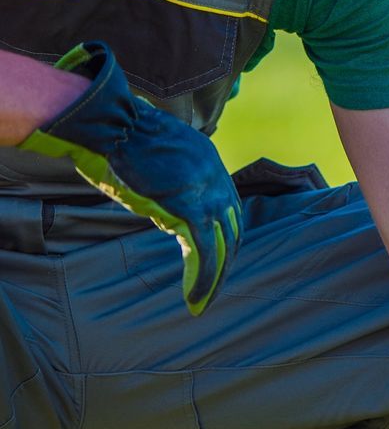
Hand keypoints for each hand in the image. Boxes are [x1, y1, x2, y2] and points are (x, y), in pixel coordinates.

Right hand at [18, 41, 240, 313]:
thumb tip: (159, 193)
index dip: (224, 235)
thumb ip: (166, 175)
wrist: (116, 125)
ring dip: (213, 279)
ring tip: (202, 303)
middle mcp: (217, 180)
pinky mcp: (190, 210)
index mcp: (210, 164)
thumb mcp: (154, 154)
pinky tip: (194, 299)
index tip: (216, 257)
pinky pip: (204, 253)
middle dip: (224, 262)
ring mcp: (207, 195)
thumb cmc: (121, 136)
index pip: (228, 208)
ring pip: (222, 247)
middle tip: (211, 287)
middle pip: (232, 230)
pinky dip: (202, 279)